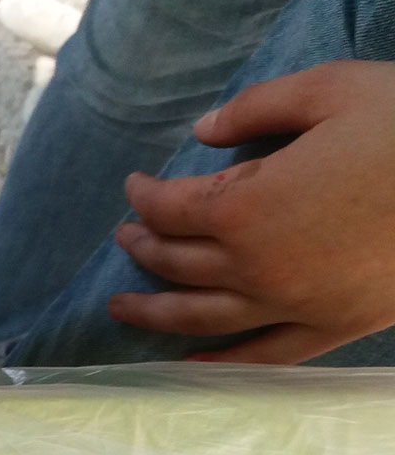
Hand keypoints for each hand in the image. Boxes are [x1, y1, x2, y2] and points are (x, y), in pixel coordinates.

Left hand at [109, 61, 394, 362]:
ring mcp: (291, 303)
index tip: (134, 187)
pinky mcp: (331, 327)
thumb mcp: (332, 89)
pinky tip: (189, 364)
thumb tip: (202, 131)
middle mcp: (256, 266)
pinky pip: (262, 354)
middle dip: (143, 248)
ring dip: (155, 313)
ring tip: (122, 308)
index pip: (171, 208)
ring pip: (202, 317)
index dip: (144, 196)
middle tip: (126, 238)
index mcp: (247, 206)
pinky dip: (219, 361)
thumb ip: (257, 107)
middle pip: (178, 263)